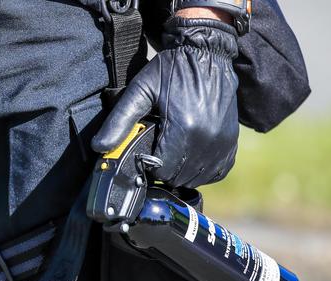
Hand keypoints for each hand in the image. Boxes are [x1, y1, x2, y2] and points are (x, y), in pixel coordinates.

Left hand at [92, 17, 239, 187]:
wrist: (207, 53)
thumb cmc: (171, 70)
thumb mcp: (140, 91)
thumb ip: (119, 121)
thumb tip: (98, 147)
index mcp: (183, 128)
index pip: (162, 170)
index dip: (149, 166)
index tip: (145, 153)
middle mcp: (207, 139)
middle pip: (179, 177)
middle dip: (164, 170)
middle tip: (157, 153)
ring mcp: (223, 142)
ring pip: (198, 177)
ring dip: (182, 172)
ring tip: (172, 153)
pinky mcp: (232, 141)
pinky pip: (218, 171)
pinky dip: (203, 170)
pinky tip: (191, 156)